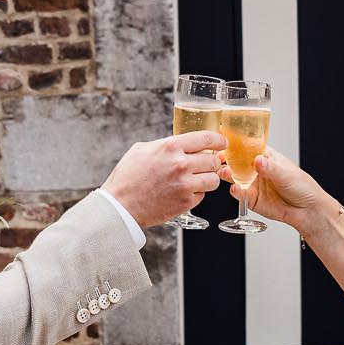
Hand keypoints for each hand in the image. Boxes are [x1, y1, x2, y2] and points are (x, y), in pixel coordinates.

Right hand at [104, 132, 225, 228]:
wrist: (121, 206)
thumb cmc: (127, 177)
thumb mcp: (142, 150)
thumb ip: (165, 145)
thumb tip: (182, 144)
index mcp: (170, 147)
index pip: (206, 138)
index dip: (218, 140)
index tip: (222, 142)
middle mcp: (181, 164)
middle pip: (213, 160)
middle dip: (212, 162)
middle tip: (206, 165)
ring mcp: (185, 185)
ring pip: (213, 179)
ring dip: (208, 179)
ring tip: (196, 180)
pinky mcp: (186, 202)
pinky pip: (203, 195)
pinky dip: (197, 193)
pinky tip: (183, 192)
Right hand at [230, 150, 334, 233]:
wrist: (307, 211)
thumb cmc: (302, 187)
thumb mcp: (287, 174)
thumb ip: (271, 168)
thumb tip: (258, 160)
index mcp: (266, 157)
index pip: (248, 147)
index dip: (236, 145)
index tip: (226, 143)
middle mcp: (257, 170)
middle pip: (237, 162)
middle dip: (227, 160)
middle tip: (220, 159)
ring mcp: (253, 184)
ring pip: (235, 177)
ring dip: (228, 175)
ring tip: (224, 173)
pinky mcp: (252, 199)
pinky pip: (240, 194)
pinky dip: (235, 191)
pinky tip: (235, 188)